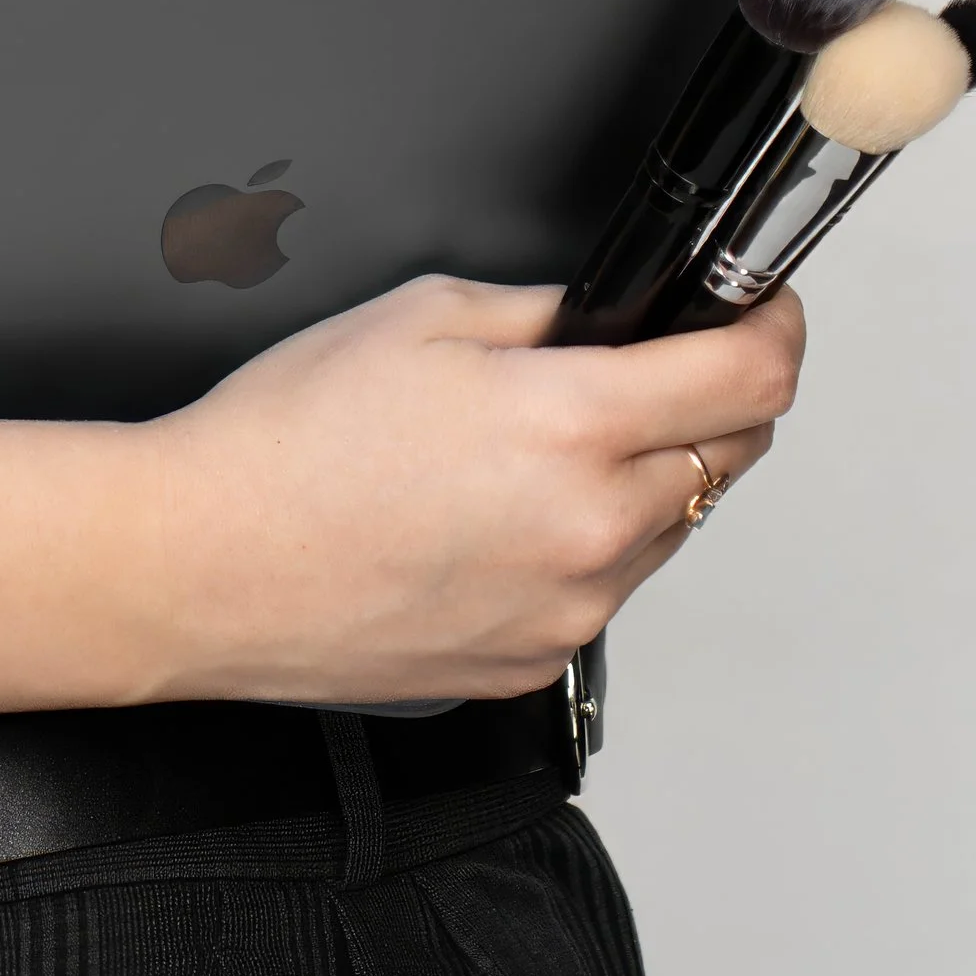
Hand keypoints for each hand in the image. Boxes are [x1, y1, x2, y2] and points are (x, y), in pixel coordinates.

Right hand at [141, 275, 804, 705]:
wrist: (204, 563)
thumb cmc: (284, 443)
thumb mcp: (422, 314)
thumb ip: (544, 311)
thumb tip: (608, 315)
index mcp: (568, 425)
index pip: (750, 377)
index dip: (772, 326)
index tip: (762, 310)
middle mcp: (588, 530)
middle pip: (731, 456)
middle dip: (714, 398)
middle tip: (652, 365)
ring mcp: (568, 611)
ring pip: (671, 528)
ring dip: (645, 477)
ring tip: (537, 448)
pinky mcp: (535, 665)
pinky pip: (603, 592)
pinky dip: (583, 546)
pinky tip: (497, 515)